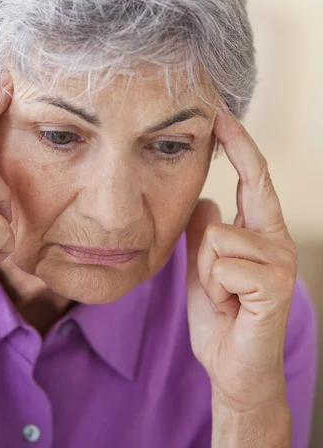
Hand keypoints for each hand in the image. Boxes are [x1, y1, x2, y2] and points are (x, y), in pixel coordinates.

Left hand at [186, 108, 296, 413]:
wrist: (232, 368)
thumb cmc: (222, 316)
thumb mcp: (203, 267)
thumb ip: (203, 234)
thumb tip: (205, 200)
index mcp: (261, 232)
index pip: (254, 178)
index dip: (239, 144)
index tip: (221, 114)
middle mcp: (277, 240)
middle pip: (251, 185)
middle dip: (236, 155)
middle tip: (218, 132)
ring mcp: (279, 262)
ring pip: (218, 236)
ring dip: (206, 271)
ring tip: (221, 294)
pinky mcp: (273, 286)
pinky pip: (222, 266)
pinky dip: (214, 288)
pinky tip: (230, 306)